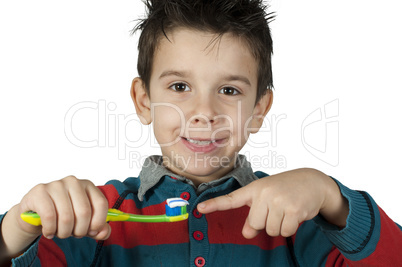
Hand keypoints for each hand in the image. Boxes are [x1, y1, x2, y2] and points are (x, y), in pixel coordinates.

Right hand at [16, 175, 109, 239]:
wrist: (35, 213)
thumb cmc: (63, 216)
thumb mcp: (83, 222)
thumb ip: (97, 228)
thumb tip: (104, 232)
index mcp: (88, 185)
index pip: (101, 204)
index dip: (98, 222)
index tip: (92, 232)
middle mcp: (73, 182)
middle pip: (84, 212)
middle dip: (79, 231)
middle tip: (72, 234)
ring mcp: (56, 185)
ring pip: (66, 217)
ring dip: (64, 232)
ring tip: (60, 233)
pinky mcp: (40, 192)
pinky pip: (49, 217)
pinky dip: (50, 230)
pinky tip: (49, 232)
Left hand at [197, 168, 348, 238]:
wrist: (312, 181)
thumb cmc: (285, 190)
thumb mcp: (266, 198)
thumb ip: (254, 215)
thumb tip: (247, 234)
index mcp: (254, 189)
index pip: (231, 199)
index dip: (215, 204)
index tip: (200, 209)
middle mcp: (264, 193)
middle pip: (255, 224)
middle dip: (266, 222)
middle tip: (277, 209)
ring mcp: (278, 201)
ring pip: (270, 230)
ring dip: (280, 226)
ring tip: (287, 210)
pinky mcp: (293, 210)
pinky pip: (285, 231)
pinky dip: (290, 228)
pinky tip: (295, 214)